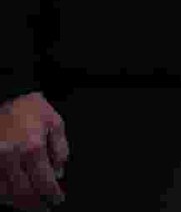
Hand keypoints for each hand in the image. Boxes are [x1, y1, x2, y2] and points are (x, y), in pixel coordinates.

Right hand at [0, 92, 68, 210]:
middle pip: (23, 192)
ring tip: (30, 203)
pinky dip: (4, 193)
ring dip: (19, 202)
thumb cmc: (31, 108)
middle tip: (44, 206)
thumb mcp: (55, 123)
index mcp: (32, 147)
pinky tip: (13, 195)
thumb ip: (60, 149)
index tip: (57, 199)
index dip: (52, 194)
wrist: (7, 96)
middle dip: (35, 203)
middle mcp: (11, 156)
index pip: (44, 181)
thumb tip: (59, 172)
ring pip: (6, 192)